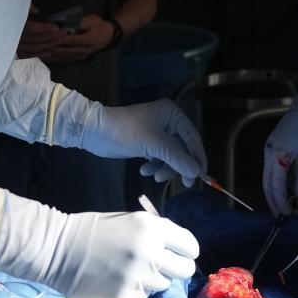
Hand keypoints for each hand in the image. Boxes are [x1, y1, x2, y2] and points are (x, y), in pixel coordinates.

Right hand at [0, 187, 198, 297]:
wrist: (58, 249)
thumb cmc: (94, 229)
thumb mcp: (131, 220)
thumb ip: (157, 233)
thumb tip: (177, 248)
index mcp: (152, 228)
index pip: (190, 245)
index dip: (186, 250)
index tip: (180, 253)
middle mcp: (150, 253)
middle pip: (185, 270)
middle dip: (176, 268)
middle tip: (162, 266)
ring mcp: (138, 278)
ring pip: (164, 285)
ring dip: (153, 279)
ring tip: (132, 270)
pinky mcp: (126, 297)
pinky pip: (143, 296)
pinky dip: (135, 290)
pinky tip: (118, 280)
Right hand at [17, 5, 67, 59]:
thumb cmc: (6, 12)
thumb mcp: (15, 5)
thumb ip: (26, 7)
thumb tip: (37, 11)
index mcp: (13, 25)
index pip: (30, 27)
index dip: (43, 28)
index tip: (56, 27)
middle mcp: (13, 38)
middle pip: (35, 39)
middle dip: (51, 37)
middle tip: (64, 33)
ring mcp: (14, 47)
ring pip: (34, 48)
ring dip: (49, 45)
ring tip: (61, 40)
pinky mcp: (15, 52)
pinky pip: (29, 55)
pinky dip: (40, 54)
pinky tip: (50, 52)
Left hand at [44, 14, 112, 62]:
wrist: (109, 36)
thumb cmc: (99, 25)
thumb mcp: (92, 20)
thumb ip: (80, 22)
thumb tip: (67, 24)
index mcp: (87, 40)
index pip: (69, 40)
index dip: (57, 39)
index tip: (46, 37)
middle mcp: (82, 50)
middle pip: (64, 50)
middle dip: (50, 48)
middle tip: (38, 46)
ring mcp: (80, 55)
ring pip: (63, 57)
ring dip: (50, 55)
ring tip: (38, 53)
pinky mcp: (78, 58)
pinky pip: (65, 59)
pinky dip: (54, 59)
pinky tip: (46, 57)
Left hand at [82, 100, 206, 186]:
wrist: (96, 132)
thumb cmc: (127, 132)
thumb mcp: (155, 145)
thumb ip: (178, 159)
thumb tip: (197, 173)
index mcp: (173, 114)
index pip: (193, 138)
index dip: (198, 158)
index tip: (201, 176)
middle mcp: (168, 121)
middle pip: (183, 148)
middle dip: (179, 165)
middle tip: (184, 184)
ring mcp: (157, 132)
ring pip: (171, 155)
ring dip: (165, 167)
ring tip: (153, 175)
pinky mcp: (147, 142)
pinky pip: (159, 157)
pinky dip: (154, 165)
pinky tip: (144, 170)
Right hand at [262, 97, 297, 214]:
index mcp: (276, 155)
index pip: (275, 186)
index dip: (280, 202)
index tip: (288, 214)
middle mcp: (268, 152)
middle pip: (266, 183)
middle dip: (273, 200)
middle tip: (280, 215)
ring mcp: (269, 148)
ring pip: (267, 176)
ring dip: (274, 191)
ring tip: (282, 205)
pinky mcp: (274, 145)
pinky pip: (272, 167)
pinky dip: (277, 180)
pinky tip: (285, 188)